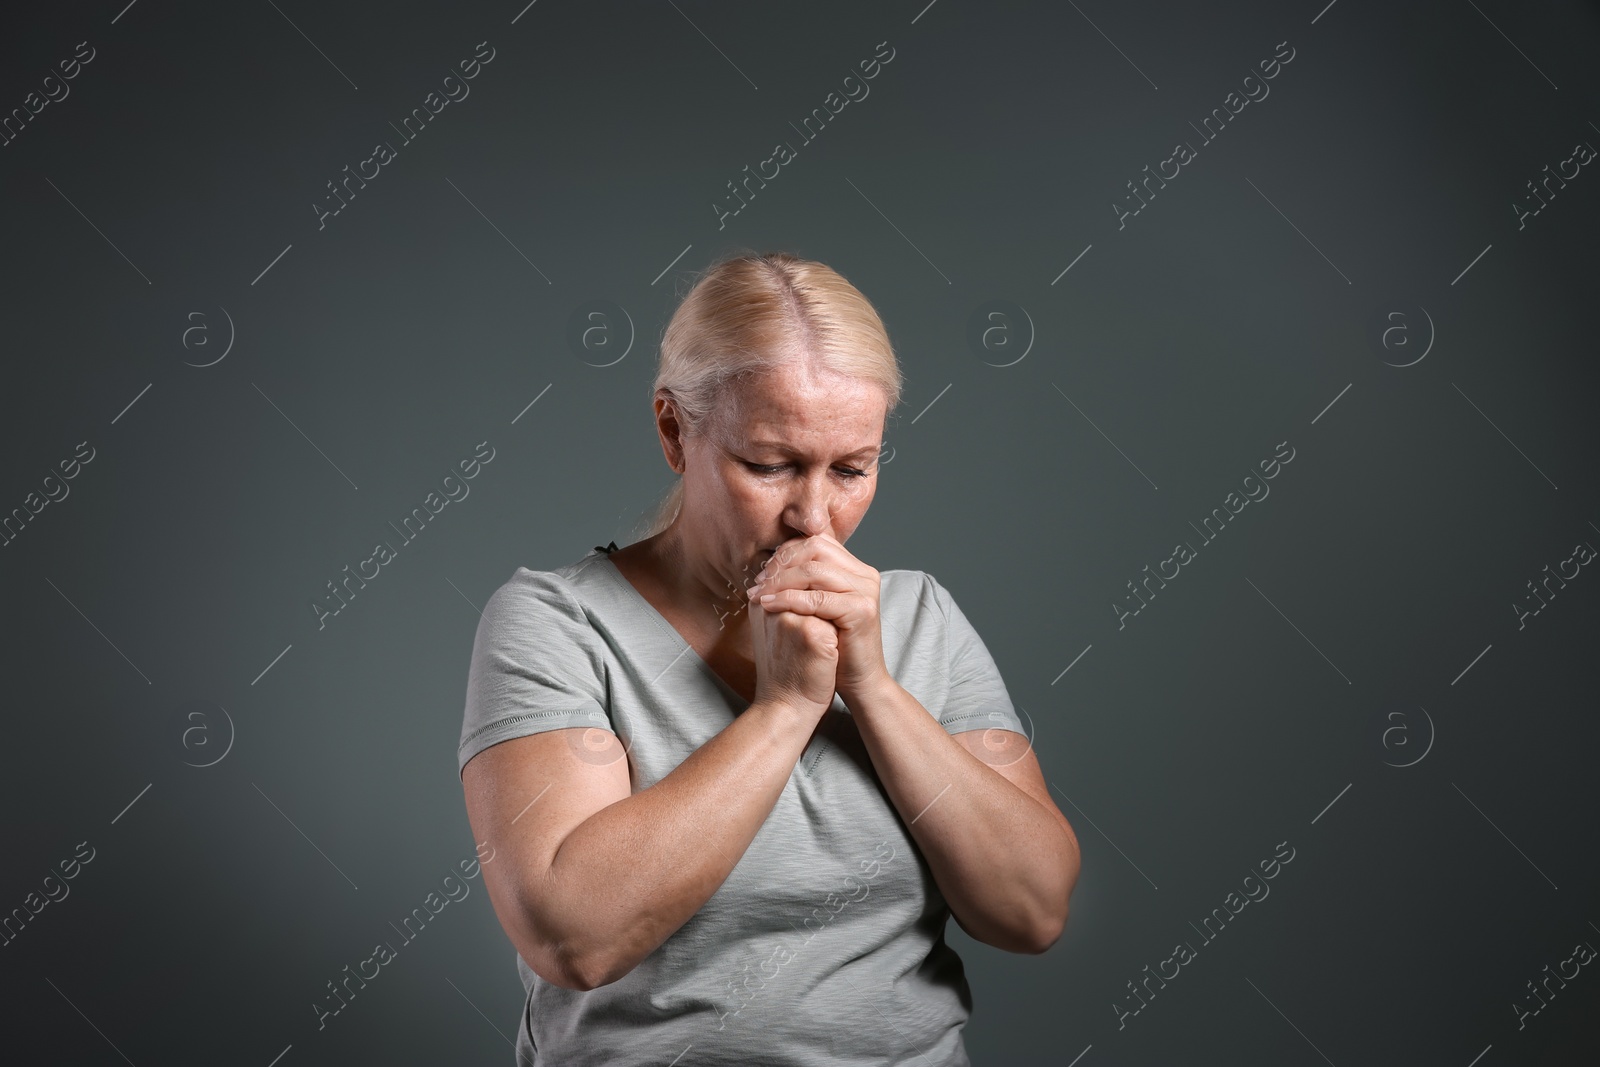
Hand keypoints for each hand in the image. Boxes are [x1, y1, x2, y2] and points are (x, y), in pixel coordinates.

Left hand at [748, 533, 888, 702]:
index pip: (815, 542)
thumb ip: (804, 583)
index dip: (784, 554)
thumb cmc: (835, 647)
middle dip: (781, 564)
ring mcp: (866, 590)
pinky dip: (788, 599)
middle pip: (815, 548)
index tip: (762, 575)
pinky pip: (817, 598)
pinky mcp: (862, 610)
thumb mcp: (818, 607)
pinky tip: (768, 606)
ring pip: (813, 570)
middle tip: (758, 583)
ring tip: (759, 595)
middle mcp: (864, 574)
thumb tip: (769, 564)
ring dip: (779, 581)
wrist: (859, 681)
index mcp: (855, 569)